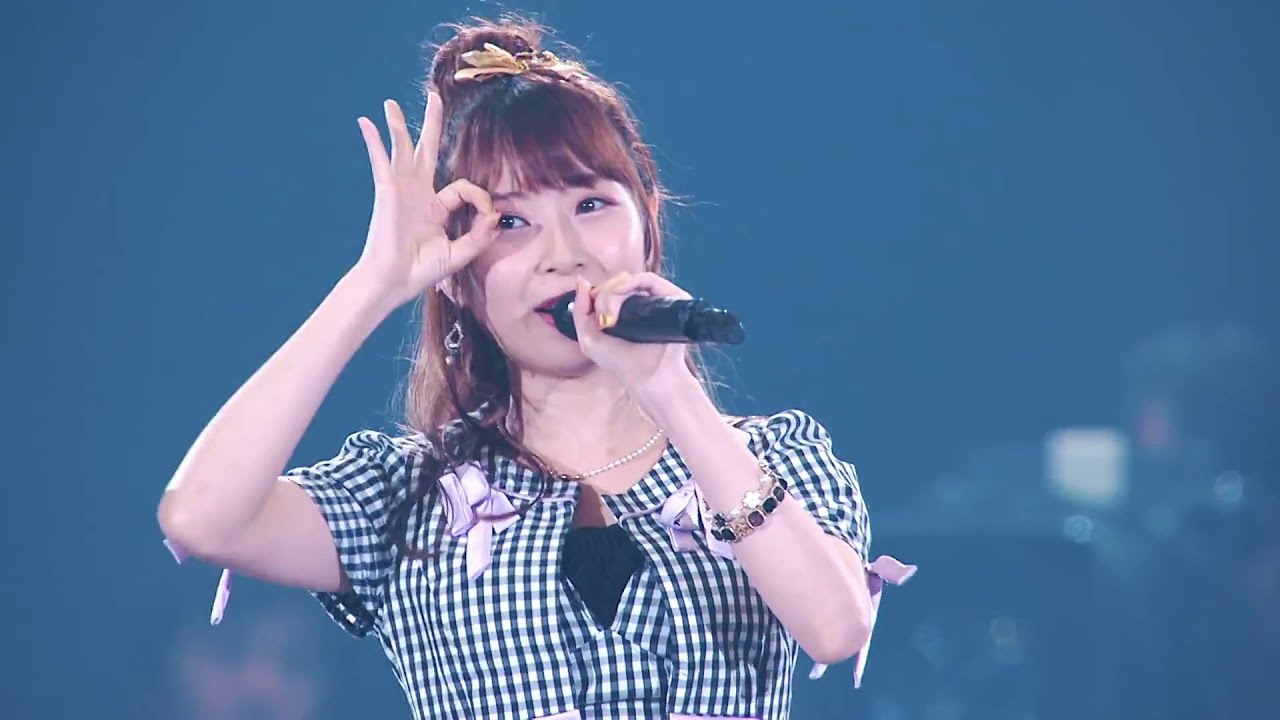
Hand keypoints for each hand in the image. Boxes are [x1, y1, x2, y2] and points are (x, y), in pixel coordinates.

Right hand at [352, 95, 500, 308]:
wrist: (394, 281)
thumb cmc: (422, 271)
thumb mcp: (459, 254)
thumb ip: (479, 236)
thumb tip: (494, 215)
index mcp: (436, 207)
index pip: (463, 188)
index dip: (480, 198)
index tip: (487, 217)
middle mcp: (418, 193)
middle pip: (427, 150)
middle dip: (432, 124)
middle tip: (434, 98)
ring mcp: (401, 189)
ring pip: (402, 148)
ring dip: (397, 125)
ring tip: (390, 103)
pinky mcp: (387, 190)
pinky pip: (380, 160)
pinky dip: (373, 141)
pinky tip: (365, 122)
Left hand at [569, 271, 696, 395]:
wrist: (648, 377)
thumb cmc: (620, 363)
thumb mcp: (589, 339)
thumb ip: (580, 310)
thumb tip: (581, 281)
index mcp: (624, 311)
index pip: (609, 289)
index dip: (599, 295)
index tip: (595, 312)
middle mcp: (641, 303)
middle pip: (617, 283)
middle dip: (604, 295)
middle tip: (605, 319)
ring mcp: (655, 300)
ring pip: (630, 280)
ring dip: (614, 292)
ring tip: (611, 315)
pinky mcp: (670, 298)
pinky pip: (648, 279)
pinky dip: (631, 282)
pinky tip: (621, 292)